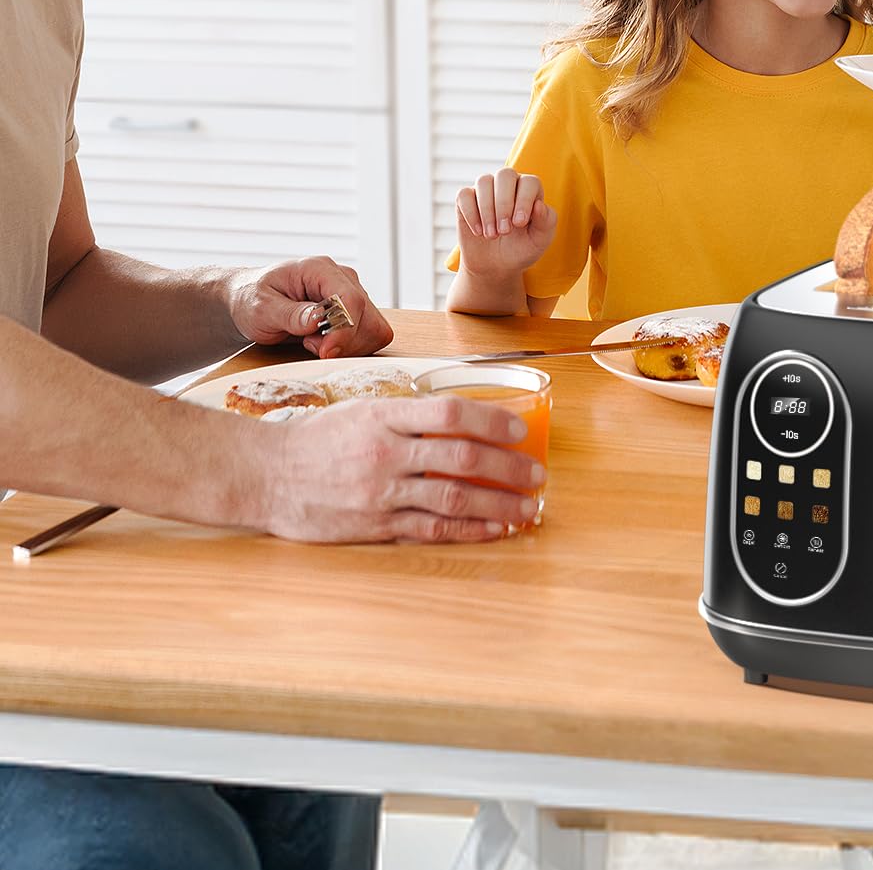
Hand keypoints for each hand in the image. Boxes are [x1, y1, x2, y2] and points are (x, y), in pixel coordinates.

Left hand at [228, 257, 394, 359]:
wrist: (249, 300)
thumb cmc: (252, 299)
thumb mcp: (261, 308)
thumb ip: (290, 314)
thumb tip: (318, 318)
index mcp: (320, 269)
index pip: (351, 299)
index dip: (344, 329)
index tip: (325, 351)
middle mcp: (343, 278)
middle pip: (368, 317)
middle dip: (344, 341)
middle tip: (310, 344)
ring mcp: (352, 294)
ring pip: (374, 329)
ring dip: (347, 345)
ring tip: (313, 341)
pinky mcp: (354, 311)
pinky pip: (369, 335)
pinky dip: (350, 347)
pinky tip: (323, 342)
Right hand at [257, 395, 544, 543]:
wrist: (265, 476)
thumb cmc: (320, 439)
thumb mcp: (363, 410)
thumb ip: (410, 415)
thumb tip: (466, 418)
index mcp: (384, 416)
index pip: (449, 413)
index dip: (491, 422)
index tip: (520, 431)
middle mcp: (385, 453)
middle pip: (461, 458)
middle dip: (508, 467)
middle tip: (538, 474)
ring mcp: (379, 493)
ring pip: (452, 499)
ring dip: (498, 504)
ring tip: (528, 507)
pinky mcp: (373, 526)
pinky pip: (430, 530)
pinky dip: (468, 531)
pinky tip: (495, 529)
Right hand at [456, 168, 557, 280]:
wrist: (496, 266)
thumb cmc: (522, 249)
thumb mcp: (540, 240)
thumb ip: (546, 222)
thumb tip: (539, 204)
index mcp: (530, 190)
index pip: (529, 182)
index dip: (524, 200)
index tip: (519, 223)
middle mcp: (508, 184)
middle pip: (505, 174)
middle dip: (504, 203)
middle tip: (504, 231)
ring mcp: (486, 189)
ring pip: (484, 181)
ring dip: (487, 210)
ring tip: (492, 235)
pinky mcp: (466, 199)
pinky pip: (464, 194)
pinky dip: (471, 213)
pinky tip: (479, 232)